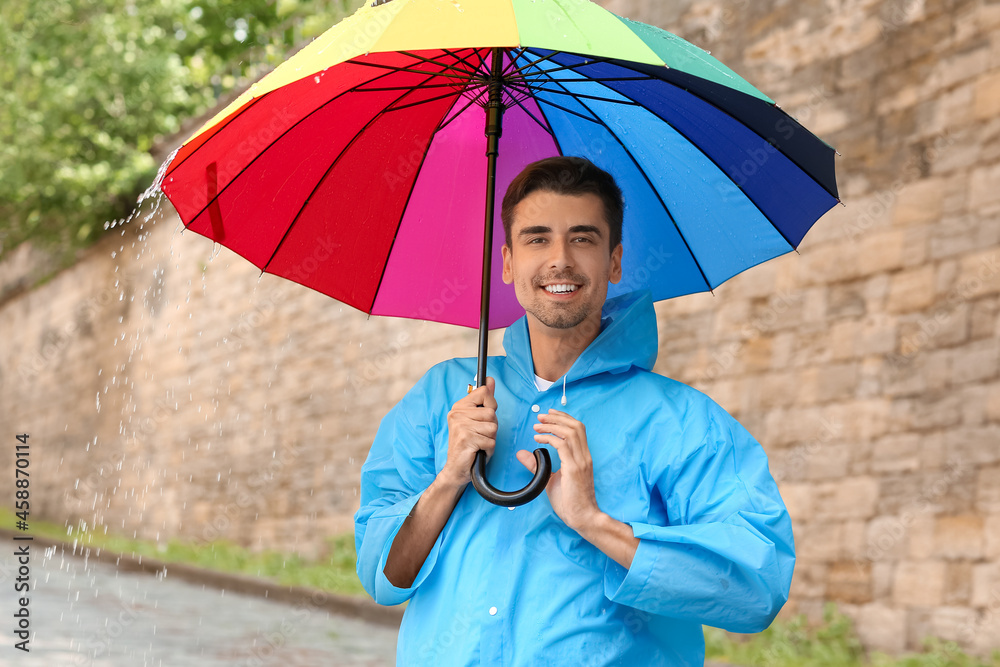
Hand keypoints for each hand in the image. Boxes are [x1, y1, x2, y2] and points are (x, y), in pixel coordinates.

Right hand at [438, 377, 497, 489]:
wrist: (456, 469)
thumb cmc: (469, 444)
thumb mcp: (476, 420)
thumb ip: (484, 400)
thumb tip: (490, 380)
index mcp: (459, 407)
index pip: (484, 393)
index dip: (490, 406)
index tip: (482, 418)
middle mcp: (457, 414)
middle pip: (491, 412)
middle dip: (491, 427)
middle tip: (479, 436)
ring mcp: (460, 426)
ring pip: (493, 427)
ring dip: (490, 439)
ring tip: (479, 444)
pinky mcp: (466, 439)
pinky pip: (491, 441)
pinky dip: (488, 450)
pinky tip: (478, 451)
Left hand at [517, 409, 600, 530]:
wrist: (582, 518)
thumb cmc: (570, 502)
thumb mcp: (550, 480)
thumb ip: (537, 465)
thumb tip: (522, 453)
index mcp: (583, 457)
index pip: (578, 429)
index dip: (564, 418)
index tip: (550, 415)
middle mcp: (584, 456)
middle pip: (576, 426)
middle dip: (557, 417)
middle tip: (540, 416)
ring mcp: (581, 462)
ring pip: (570, 432)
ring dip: (552, 425)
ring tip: (537, 426)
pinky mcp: (574, 469)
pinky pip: (562, 445)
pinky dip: (549, 438)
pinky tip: (538, 440)